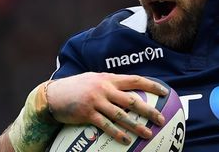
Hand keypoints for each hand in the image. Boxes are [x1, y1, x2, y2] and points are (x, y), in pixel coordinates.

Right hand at [46, 72, 168, 144]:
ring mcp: (96, 101)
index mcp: (109, 78)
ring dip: (136, 125)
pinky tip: (126, 140)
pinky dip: (117, 133)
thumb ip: (110, 83)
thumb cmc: (76, 87)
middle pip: (132, 100)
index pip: (135, 80)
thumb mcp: (94, 79)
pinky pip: (105, 125)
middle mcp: (104, 88)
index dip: (151, 85)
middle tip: (160, 119)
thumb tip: (129, 88)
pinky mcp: (87, 114)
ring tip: (148, 133)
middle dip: (148, 110)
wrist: (53, 95)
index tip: (165, 92)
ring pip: (121, 115)